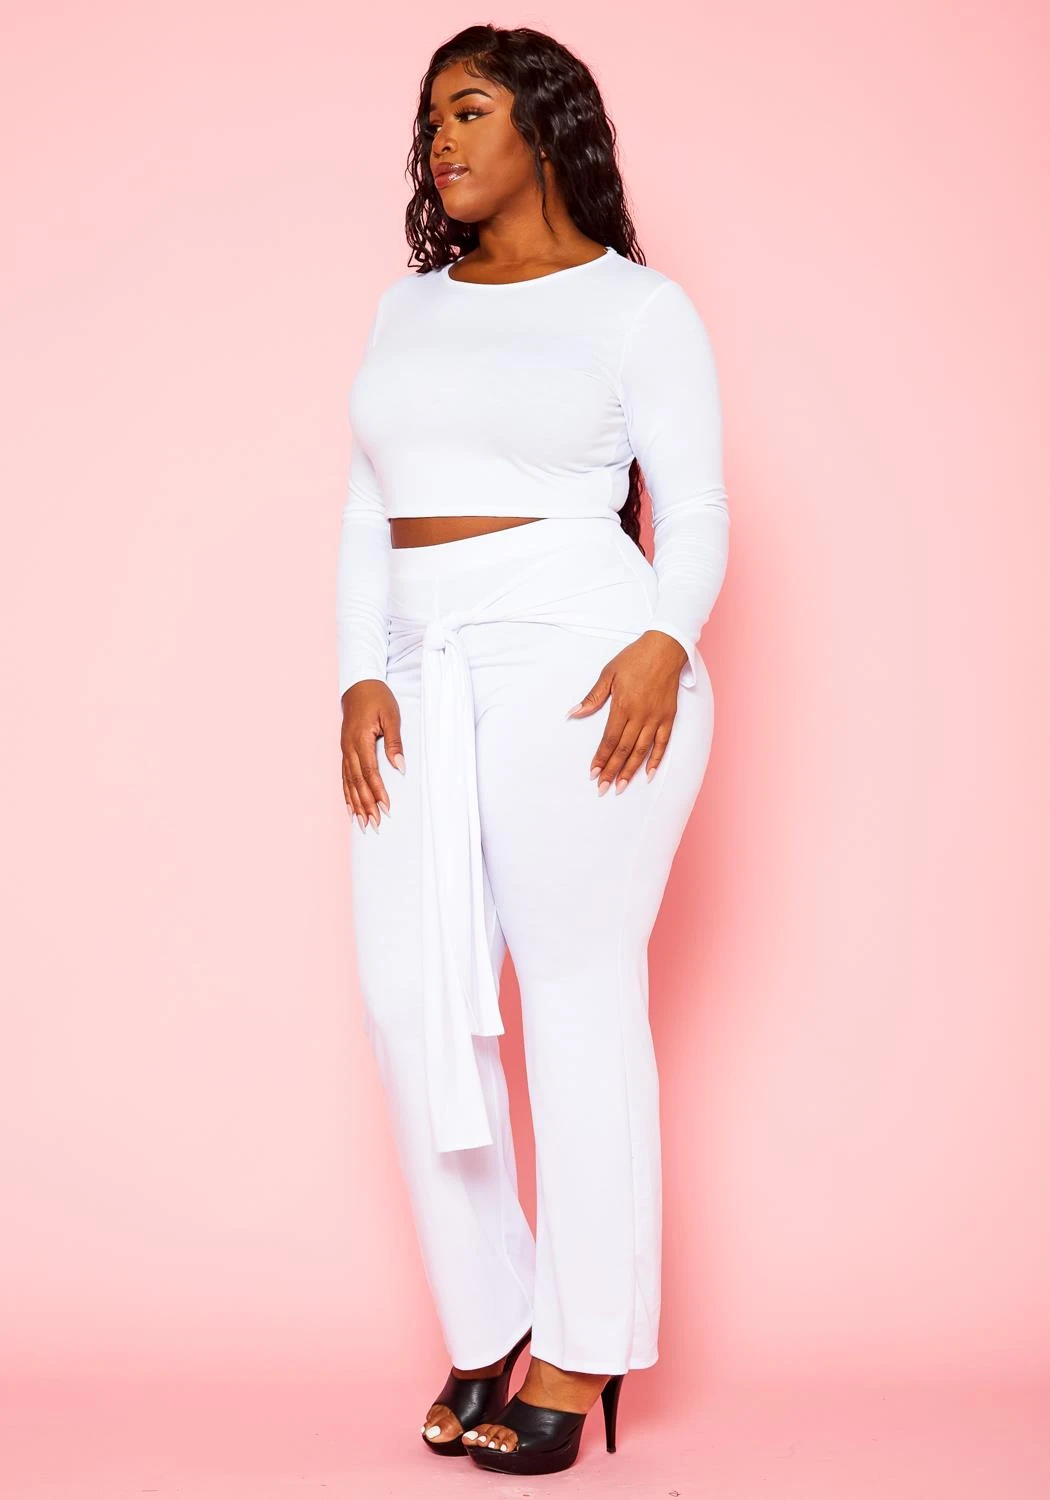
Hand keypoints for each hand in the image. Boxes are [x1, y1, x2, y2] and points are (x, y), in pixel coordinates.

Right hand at [340, 680, 404, 830]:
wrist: (358, 684)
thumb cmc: (377, 698)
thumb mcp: (391, 715)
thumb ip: (395, 742)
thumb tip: (400, 768)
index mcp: (360, 739)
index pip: (370, 771)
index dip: (378, 791)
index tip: (386, 808)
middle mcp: (348, 748)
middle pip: (357, 782)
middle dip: (366, 805)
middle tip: (375, 825)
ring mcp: (344, 750)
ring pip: (349, 783)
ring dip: (356, 805)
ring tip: (363, 825)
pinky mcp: (344, 751)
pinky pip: (344, 777)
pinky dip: (347, 794)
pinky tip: (351, 809)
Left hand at [566, 631, 687, 792]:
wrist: (665, 648)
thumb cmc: (635, 658)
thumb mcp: (608, 674)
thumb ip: (593, 697)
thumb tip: (573, 713)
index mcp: (623, 705)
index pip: (609, 740)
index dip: (601, 758)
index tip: (593, 773)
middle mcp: (640, 715)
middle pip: (624, 750)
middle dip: (612, 771)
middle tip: (603, 788)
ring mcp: (656, 718)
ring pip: (642, 751)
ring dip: (630, 770)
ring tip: (622, 786)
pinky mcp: (669, 717)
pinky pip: (663, 743)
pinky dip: (656, 760)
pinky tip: (649, 774)